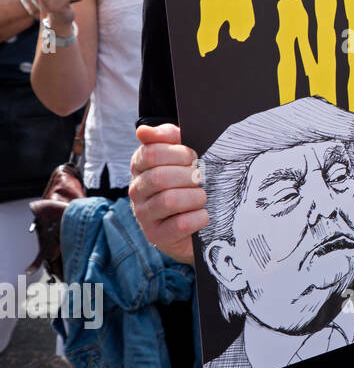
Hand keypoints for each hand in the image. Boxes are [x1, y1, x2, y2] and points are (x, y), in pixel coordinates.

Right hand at [128, 124, 206, 264]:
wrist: (193, 224)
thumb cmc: (187, 183)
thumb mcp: (181, 156)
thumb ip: (167, 137)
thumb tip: (143, 131)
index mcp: (140, 167)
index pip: (151, 153)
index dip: (179, 153)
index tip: (193, 157)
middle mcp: (137, 191)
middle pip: (160, 177)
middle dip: (189, 176)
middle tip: (201, 179)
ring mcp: (144, 215)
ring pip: (169, 201)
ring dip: (195, 197)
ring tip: (202, 197)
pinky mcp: (157, 236)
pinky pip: (180, 225)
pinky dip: (198, 218)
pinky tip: (202, 215)